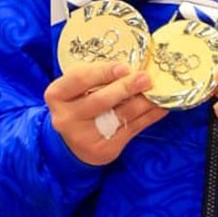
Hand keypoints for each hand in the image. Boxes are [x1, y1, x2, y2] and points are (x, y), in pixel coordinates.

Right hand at [44, 62, 167, 165]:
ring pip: (120, 116)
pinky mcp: (103, 149)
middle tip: (146, 78)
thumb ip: (98, 76)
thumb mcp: (79, 86)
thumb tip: (133, 67)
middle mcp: (66, 117)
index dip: (104, 72)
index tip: (125, 67)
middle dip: (126, 87)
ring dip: (143, 102)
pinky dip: (149, 117)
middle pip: (101, 100)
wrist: (71, 142)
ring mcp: (83, 136)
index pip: (80, 79)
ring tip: (157, 91)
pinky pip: (131, 129)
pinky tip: (161, 107)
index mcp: (57, 94)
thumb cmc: (79, 103)